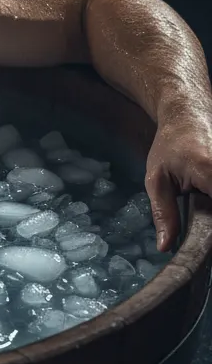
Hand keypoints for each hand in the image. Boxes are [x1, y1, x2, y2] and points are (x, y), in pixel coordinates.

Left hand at [144, 116, 211, 252]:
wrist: (189, 115)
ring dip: (210, 213)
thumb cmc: (170, 146)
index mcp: (211, 173)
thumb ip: (164, 214)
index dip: (208, 233)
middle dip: (208, 224)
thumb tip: (165, 247)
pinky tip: (205, 199)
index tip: (202, 242)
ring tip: (200, 201)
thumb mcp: (157, 179)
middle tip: (198, 215)